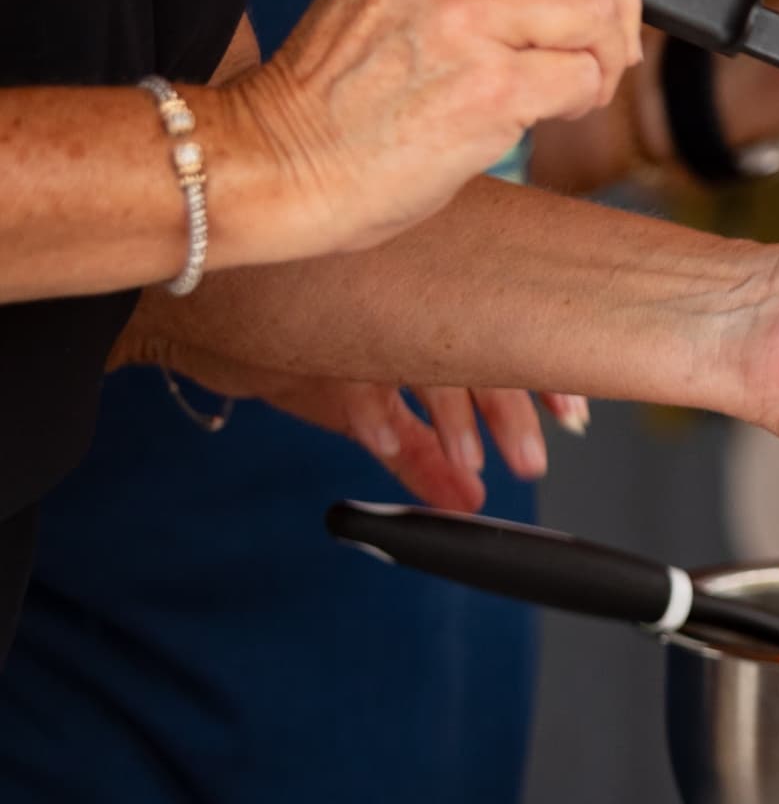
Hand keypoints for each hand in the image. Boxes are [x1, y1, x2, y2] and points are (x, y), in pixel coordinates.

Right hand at [135, 339, 586, 513]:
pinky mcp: (312, 326)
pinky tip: (389, 443)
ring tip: (473, 469)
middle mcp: (400, 298)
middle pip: (477, 355)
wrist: (178, 310)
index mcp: (420, 300)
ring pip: (430, 361)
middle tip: (533, 462)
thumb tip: (468, 504)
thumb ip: (419, 453)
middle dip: (510, 416)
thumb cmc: (276, 340)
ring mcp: (360, 309)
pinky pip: (353, 371)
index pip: (499, 338)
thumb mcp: (357, 401)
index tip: (574, 418)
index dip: (542, 379)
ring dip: (455, 422)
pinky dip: (375, 411)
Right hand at [209, 0, 666, 269]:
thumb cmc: (338, 92)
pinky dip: (585, 97)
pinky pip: (585, 76)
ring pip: (595, 10)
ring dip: (605, 55)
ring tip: (574, 84)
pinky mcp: (491, 86)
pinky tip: (552, 110)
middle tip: (605, 41)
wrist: (280, 160)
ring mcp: (466, 21)